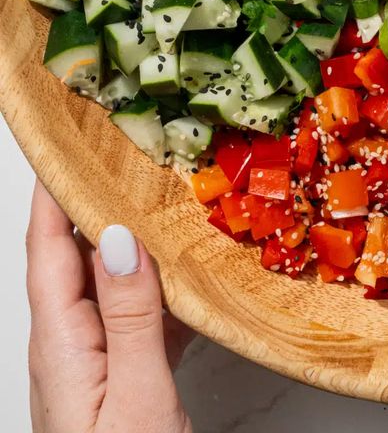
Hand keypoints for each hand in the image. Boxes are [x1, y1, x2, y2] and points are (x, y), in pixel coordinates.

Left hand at [27, 179, 192, 432]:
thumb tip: (123, 238)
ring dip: (134, 240)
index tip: (72, 140)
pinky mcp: (120, 380)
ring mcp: (93, 362)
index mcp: (61, 344)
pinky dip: (159, 285)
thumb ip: (131, 318)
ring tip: (166, 200)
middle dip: (96, 200)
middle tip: (130, 156)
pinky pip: (134, 314)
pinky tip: (188, 275)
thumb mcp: (137, 398)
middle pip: (74, 255)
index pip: (47, 245)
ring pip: (109, 282)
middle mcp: (68, 347)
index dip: (54, 189)